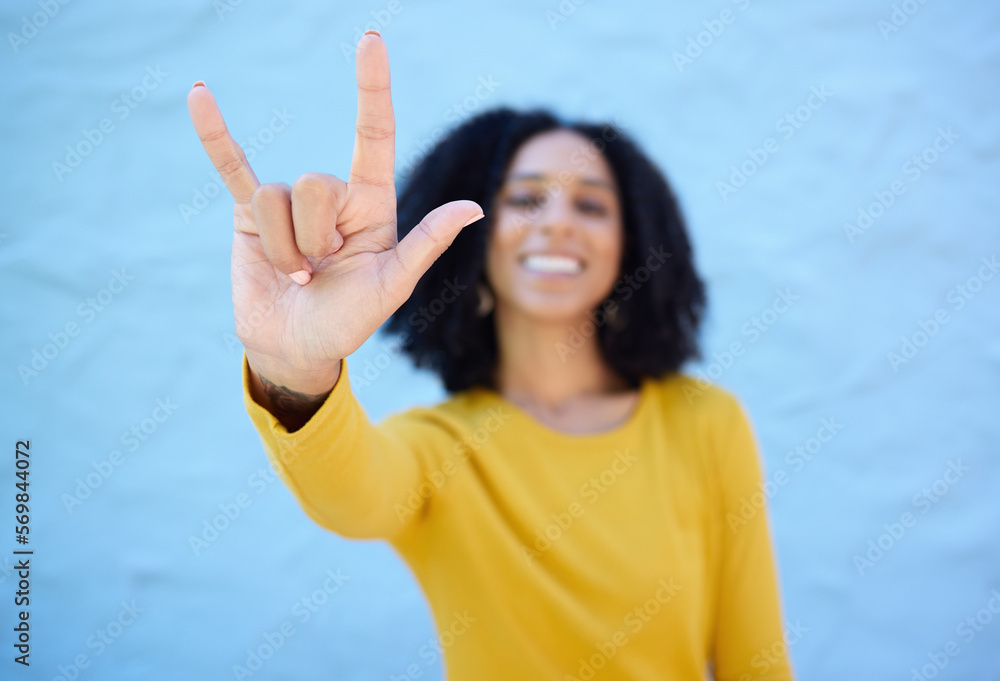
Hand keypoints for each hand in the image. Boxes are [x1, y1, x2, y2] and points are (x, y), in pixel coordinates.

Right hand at [187, 31, 483, 392]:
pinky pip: (231, 167)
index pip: (374, 135)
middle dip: (313, 237)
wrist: (295, 347)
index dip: (372, 88)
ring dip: (281, 249)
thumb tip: (472, 207)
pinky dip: (215, 136)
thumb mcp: (391, 287)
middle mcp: (333, 196)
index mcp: (373, 204)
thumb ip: (425, 245)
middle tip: (319, 272)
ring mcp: (289, 202)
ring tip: (294, 276)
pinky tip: (199, 96)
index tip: (371, 40)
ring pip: (275, 196)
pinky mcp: (249, 213)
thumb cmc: (349, 321)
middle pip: (315, 182)